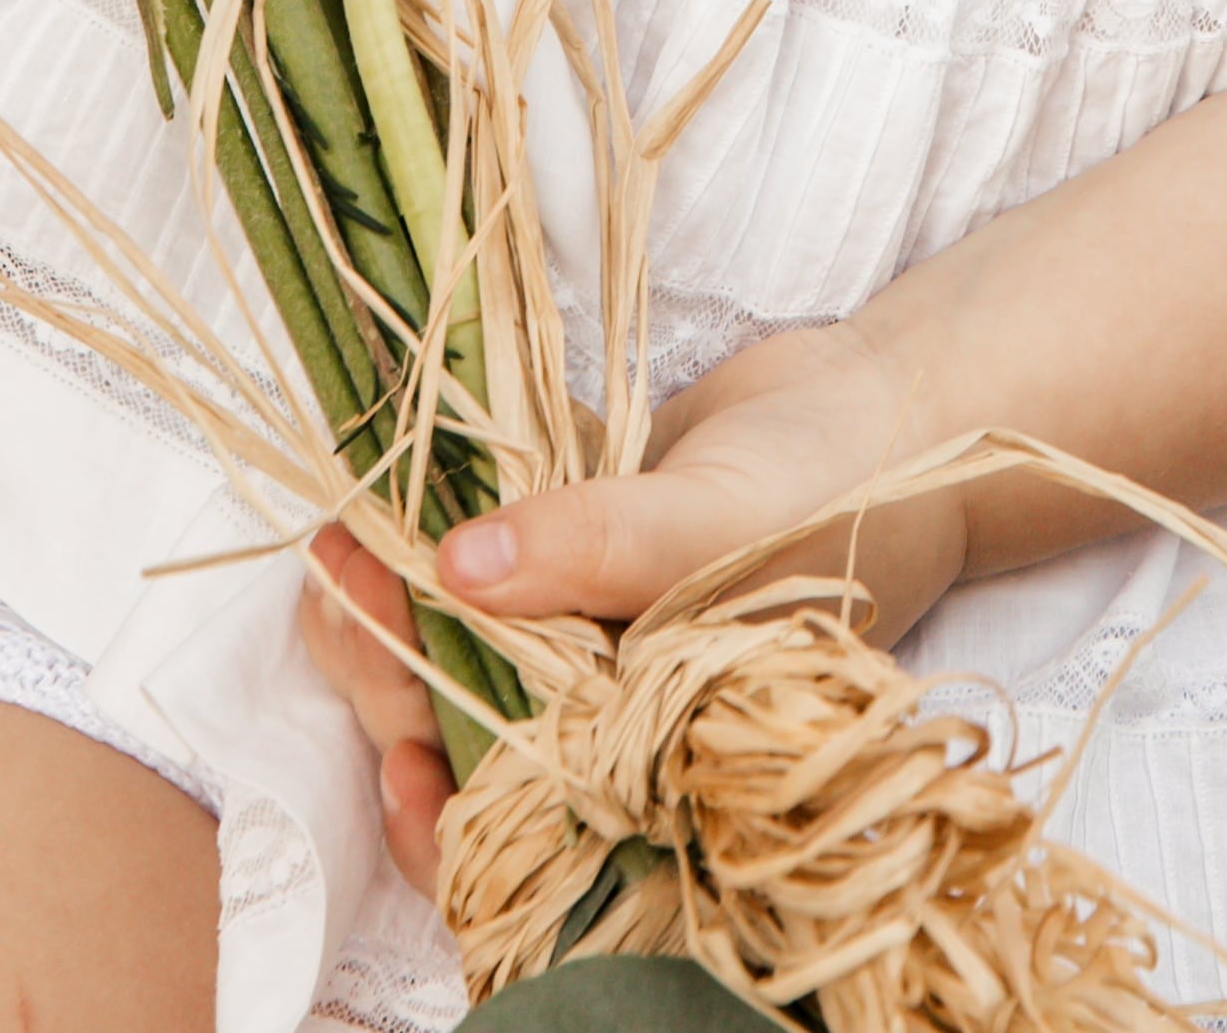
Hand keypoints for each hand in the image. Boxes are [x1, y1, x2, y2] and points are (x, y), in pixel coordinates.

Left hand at [302, 316, 974, 902]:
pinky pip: (484, 572)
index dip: (448, 812)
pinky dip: (427, 548)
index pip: (526, 826)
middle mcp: (609, 710)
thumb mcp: (717, 524)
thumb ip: (598, 548)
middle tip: (345, 588)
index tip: (395, 756)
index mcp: (649, 753)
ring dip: (391, 613)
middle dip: (395, 674)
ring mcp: (586, 631)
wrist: (887, 399)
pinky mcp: (574, 552)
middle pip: (472, 730)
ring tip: (338, 545)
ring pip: (460, 654)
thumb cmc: (831, 486)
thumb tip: (461, 568)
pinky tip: (379, 510)